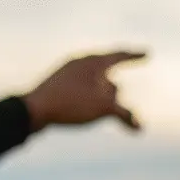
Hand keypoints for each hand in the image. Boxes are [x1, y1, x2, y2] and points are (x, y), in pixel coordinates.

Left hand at [21, 51, 146, 133]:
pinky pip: (79, 89)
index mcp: (92, 62)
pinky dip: (89, 98)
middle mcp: (79, 63)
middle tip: (122, 83)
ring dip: (102, 92)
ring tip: (108, 103)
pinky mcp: (56, 87)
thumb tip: (139, 125)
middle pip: (106, 68)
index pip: (119, 55)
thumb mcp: (102, 108)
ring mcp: (65, 74)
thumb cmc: (70, 104)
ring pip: (92, 80)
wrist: (32, 110)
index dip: (135, 55)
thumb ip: (124, 114)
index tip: (148, 53)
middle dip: (117, 76)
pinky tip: (86, 108)